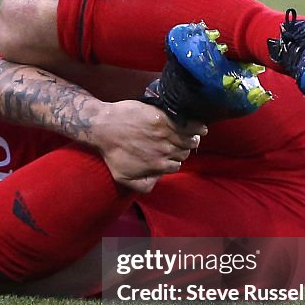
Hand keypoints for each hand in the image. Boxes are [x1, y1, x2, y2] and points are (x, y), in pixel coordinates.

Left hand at [90, 100, 205, 192]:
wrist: (104, 126)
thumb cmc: (112, 152)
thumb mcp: (123, 177)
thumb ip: (143, 186)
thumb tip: (158, 181)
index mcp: (159, 165)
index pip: (176, 166)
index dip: (173, 161)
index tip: (169, 155)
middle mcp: (166, 151)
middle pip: (184, 153)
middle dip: (181, 150)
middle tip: (176, 144)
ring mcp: (166, 134)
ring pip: (189, 140)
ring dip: (192, 139)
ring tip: (190, 135)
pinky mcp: (165, 118)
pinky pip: (189, 124)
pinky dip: (198, 126)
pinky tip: (199, 127)